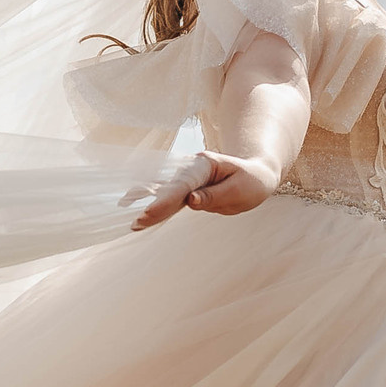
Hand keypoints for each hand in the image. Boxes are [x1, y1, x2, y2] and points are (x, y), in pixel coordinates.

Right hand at [133, 151, 279, 228]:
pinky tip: (131, 204)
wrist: (256, 175)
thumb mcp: (239, 190)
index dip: (166, 199)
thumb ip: (214, 195)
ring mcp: (187, 178)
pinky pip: (167, 196)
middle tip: (138, 221)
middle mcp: (191, 168)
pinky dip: (152, 202)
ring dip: (146, 202)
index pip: (182, 185)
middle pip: (168, 188)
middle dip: (153, 204)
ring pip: (163, 191)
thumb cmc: (251, 181)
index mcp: (204, 165)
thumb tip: (191, 201)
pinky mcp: (186, 188)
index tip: (150, 213)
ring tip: (129, 216)